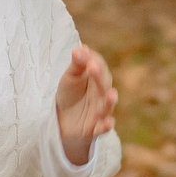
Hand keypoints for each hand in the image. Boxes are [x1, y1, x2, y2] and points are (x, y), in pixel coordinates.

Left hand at [55, 45, 117, 166]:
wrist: (64, 121)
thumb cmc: (71, 95)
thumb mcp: (70, 78)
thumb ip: (77, 64)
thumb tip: (81, 48)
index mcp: (98, 79)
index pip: (99, 66)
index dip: (93, 60)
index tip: (83, 53)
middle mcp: (102, 94)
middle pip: (104, 85)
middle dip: (100, 77)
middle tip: (92, 67)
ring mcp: (100, 111)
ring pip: (107, 107)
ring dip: (110, 102)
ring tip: (112, 95)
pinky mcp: (95, 128)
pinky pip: (103, 128)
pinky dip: (106, 126)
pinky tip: (109, 123)